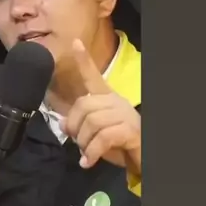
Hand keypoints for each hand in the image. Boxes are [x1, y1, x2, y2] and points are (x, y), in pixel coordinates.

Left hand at [63, 39, 140, 174]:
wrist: (143, 159)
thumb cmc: (120, 145)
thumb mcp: (95, 136)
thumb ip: (80, 127)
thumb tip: (63, 123)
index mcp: (108, 99)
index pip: (94, 77)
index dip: (84, 61)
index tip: (74, 43)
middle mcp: (117, 102)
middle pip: (84, 105)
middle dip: (75, 127)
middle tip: (76, 142)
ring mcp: (125, 115)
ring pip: (92, 122)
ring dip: (83, 143)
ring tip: (86, 154)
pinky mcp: (129, 131)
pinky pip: (102, 138)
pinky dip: (91, 152)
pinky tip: (88, 162)